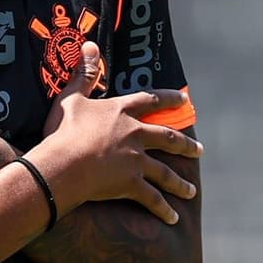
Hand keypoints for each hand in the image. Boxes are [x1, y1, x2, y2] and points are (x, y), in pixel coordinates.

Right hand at [35, 42, 202, 224]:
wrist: (64, 164)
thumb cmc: (64, 131)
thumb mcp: (71, 98)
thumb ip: (85, 74)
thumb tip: (90, 45)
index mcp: (121, 112)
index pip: (151, 100)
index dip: (168, 99)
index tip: (184, 100)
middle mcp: (135, 134)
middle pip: (167, 138)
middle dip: (185, 144)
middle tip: (199, 149)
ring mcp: (136, 161)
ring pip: (165, 172)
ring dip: (180, 182)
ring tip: (190, 190)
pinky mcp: (132, 184)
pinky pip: (152, 198)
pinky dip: (163, 209)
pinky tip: (172, 217)